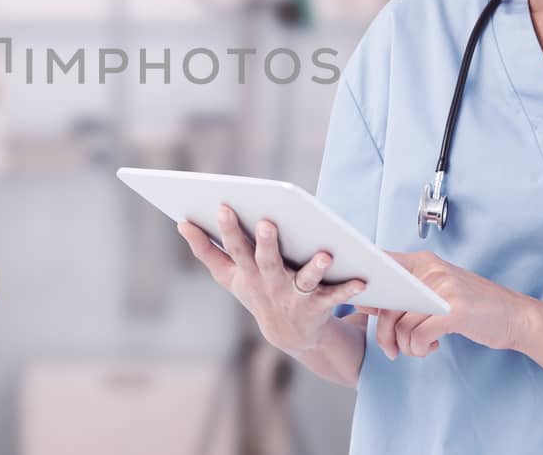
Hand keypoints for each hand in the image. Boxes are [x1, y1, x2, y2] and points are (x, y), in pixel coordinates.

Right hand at [177, 205, 365, 357]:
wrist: (290, 335)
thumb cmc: (257, 291)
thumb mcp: (229, 275)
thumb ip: (206, 250)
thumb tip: (181, 223)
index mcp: (247, 272)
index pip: (235, 247)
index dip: (228, 228)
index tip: (225, 205)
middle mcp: (269, 284)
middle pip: (266, 261)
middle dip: (265, 243)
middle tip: (266, 222)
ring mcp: (294, 297)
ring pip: (305, 281)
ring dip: (314, 268)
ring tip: (325, 255)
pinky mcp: (319, 307)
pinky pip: (335, 297)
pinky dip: (348, 289)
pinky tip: (361, 279)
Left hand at [357, 250, 534, 359]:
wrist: (516, 317)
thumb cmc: (472, 307)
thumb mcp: (436, 294)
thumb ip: (403, 296)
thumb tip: (361, 302)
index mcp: (424, 262)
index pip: (380, 265)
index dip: (366, 288)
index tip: (362, 308)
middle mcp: (431, 270)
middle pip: (387, 303)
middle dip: (383, 332)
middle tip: (391, 349)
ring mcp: (443, 289)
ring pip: (399, 323)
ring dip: (404, 345)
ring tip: (418, 348)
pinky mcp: (454, 312)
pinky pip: (416, 336)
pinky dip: (418, 348)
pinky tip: (431, 346)